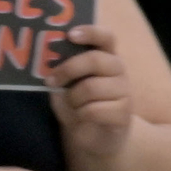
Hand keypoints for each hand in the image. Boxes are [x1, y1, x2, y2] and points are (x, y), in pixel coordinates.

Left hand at [47, 18, 137, 165]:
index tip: (70, 35)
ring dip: (73, 98)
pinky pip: (94, 110)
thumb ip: (61, 70)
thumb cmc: (79, 105)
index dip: (91, 32)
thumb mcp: (66, 84)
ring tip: (72, 104)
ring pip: (91, 87)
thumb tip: (46, 60)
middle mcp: (119, 71)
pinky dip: (81, 115)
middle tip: (51, 80)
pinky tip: (82, 117)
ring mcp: (125, 92)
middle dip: (68, 69)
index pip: (106, 38)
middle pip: (96, 60)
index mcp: (106, 58)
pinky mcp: (124, 114)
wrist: (95, 138)